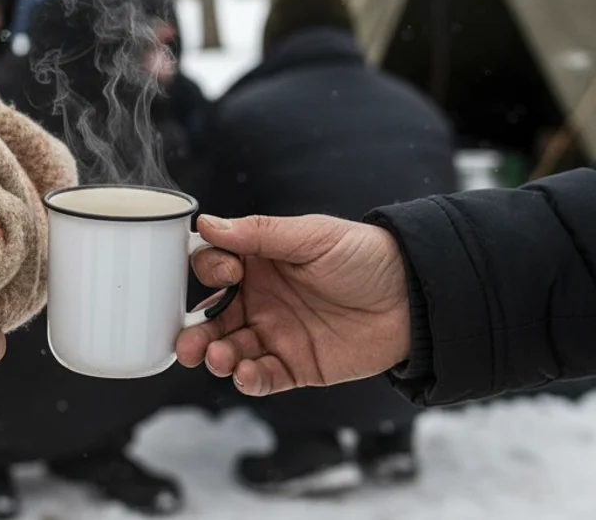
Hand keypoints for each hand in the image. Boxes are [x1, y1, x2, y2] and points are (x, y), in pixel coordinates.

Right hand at [181, 214, 410, 396]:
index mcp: (259, 263)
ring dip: (218, 357)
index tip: (228, 273)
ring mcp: (276, 334)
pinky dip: (249, 380)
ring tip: (220, 359)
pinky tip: (245, 375)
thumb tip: (207, 223)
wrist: (416, 296)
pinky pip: (263, 377)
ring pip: (231, 351)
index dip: (211, 272)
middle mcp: (261, 300)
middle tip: (187, 343)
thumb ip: (259, 234)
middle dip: (196, 332)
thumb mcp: (312, 236)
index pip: (214, 268)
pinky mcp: (297, 366)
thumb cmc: (366, 255)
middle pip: (212, 318)